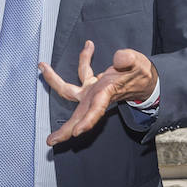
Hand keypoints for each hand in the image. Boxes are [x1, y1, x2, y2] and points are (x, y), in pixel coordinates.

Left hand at [40, 40, 157, 145]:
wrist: (144, 80)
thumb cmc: (141, 75)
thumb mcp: (139, 66)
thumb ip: (129, 61)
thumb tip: (118, 58)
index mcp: (107, 95)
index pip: (96, 110)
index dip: (87, 121)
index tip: (77, 132)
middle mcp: (96, 97)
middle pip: (77, 115)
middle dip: (65, 130)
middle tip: (51, 141)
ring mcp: (92, 91)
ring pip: (70, 91)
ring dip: (55, 81)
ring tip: (43, 68)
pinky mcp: (91, 84)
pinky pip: (82, 71)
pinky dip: (84, 58)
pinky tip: (89, 45)